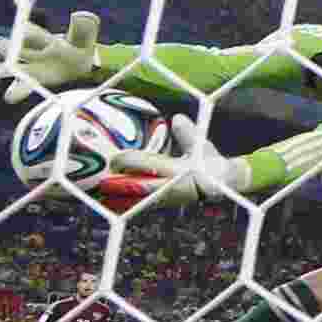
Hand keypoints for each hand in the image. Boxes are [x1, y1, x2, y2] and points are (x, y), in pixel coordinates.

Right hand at [0, 11, 100, 103]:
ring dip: (4, 69)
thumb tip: (81, 15)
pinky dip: (17, 91)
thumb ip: (84, 27)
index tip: (22, 30)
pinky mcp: (35, 79)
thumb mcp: (84, 37)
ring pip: (16, 67)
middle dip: (9, 47)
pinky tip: (9, 97)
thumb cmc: (80, 47)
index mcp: (45, 38)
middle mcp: (34, 51)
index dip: (28, 31)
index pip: (32, 33)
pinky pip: (23, 86)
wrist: (80, 63)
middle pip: (18, 49)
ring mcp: (33, 66)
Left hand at [100, 115, 250, 209]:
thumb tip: (177, 118)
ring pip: (138, 199)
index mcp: (179, 171)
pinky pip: (141, 203)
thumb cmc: (210, 162)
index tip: (115, 158)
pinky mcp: (163, 203)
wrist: (221, 187)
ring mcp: (166, 198)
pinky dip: (126, 203)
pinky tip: (111, 202)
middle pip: (139, 187)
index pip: (150, 165)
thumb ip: (190, 135)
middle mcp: (171, 187)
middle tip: (100, 180)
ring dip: (120, 198)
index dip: (131, 161)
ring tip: (100, 194)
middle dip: (119, 185)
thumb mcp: (203, 146)